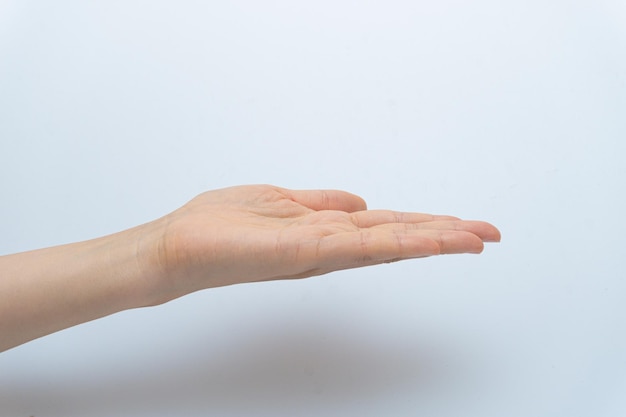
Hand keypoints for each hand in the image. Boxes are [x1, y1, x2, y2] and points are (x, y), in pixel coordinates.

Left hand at [150, 185, 500, 298]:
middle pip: (396, 237)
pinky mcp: (300, 252)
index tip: (463, 225)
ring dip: (432, 239)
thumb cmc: (221, 226)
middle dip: (444, 235)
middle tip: (490, 235)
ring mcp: (318, 252)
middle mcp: (328, 246)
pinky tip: (426, 240)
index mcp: (325, 232)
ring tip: (474, 237)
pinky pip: (356, 246)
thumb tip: (359, 201)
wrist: (177, 247)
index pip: (386, 227)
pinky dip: (396, 243)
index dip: (426, 226)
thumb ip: (321, 203)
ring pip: (386, 244)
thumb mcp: (280, 201)